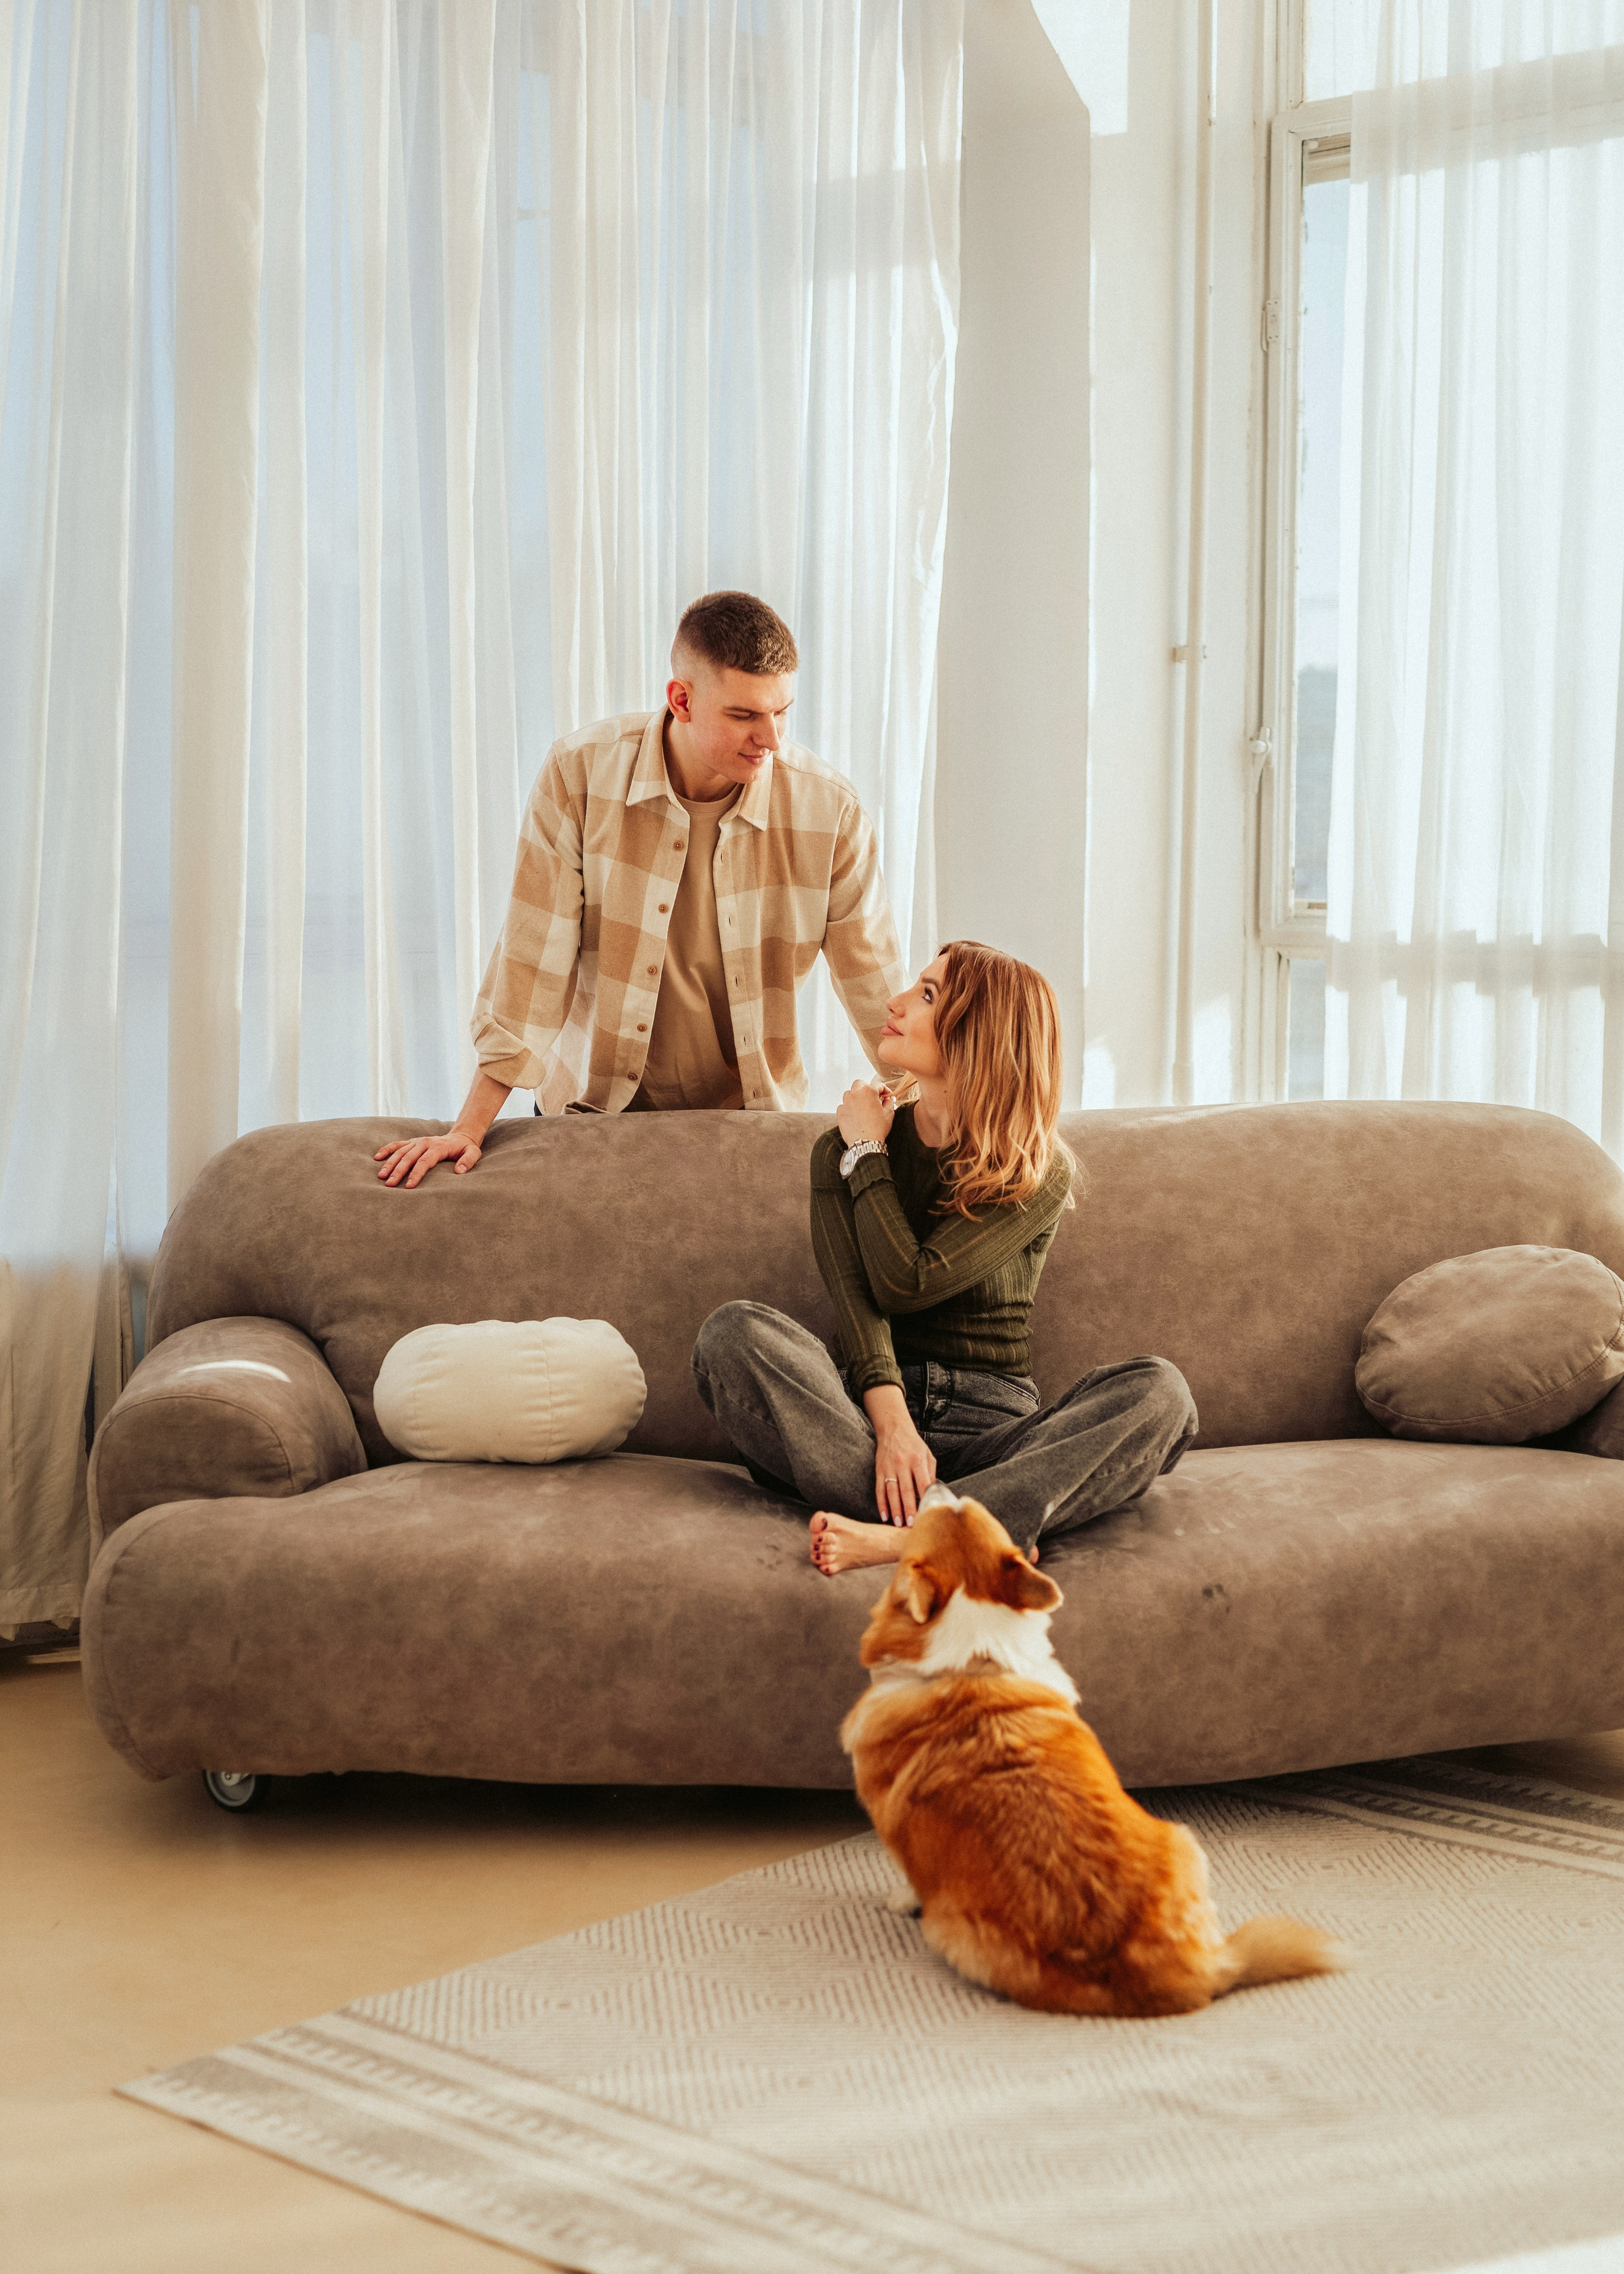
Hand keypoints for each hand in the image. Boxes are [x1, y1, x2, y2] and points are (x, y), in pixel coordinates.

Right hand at [374, 1130, 482, 1186]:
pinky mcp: (412, 1141)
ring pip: (400, 1152)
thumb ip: (468, 1161)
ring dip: (390, 1163)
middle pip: (409, 1157)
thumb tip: (459, 1171)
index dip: (416, 1174)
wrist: (460, 1136)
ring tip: (381, 1176)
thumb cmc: (466, 1148)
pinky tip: (376, 1158)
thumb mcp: (473, 1153)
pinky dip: (387, 1150)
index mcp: (438, 1147)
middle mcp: (425, 1142)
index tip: (409, 1186)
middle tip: (389, 1184)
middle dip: (398, 1171)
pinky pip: (397, 1144)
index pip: (424, 1162)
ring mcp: (417, 1141)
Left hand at [837, 1079, 894, 1147]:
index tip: (888, 1096)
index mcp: (868, 1091)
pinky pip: (843, 1105)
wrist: (865, 1143)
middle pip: (860, 1083)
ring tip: (863, 1105)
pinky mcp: (840, 1113)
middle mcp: (855, 1094)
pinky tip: (855, 1114)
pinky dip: (849, 1107)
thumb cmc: (878, 1128)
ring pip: (849, 1093)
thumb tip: (888, 1100)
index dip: (885, 1090)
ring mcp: (846, 1103)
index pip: (878, 1085)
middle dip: (867, 1088)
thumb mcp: (889, 1114)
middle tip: (873, 1097)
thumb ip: (889, 1103)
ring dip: (856, 1096)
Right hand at [866, 1396, 935, 1525]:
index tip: (926, 1513)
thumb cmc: (913, 1443)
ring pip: (892, 1492)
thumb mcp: (927, 1454)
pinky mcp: (879, 1470)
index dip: (924, 1499)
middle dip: (908, 1509)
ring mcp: (889, 1468)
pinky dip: (881, 1503)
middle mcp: (902, 1464)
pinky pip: (879, 1489)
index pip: (922, 1483)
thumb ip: (930, 1473)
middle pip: (906, 1490)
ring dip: (895, 1509)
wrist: (893, 1428)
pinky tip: (884, 1515)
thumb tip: (933, 1492)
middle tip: (911, 1524)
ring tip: (898, 1523)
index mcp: (917, 1460)